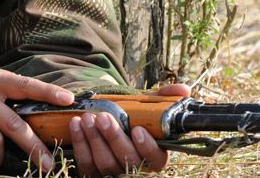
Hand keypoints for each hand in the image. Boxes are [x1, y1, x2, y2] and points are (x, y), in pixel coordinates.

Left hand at [69, 83, 190, 176]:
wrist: (108, 120)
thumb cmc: (132, 117)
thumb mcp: (148, 106)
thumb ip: (164, 98)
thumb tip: (183, 90)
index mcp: (154, 155)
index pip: (155, 159)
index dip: (147, 147)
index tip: (137, 129)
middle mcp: (135, 167)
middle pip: (127, 160)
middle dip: (114, 138)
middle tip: (104, 117)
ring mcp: (113, 172)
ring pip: (104, 163)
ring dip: (94, 139)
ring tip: (87, 117)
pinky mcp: (92, 172)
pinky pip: (86, 163)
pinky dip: (80, 143)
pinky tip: (76, 124)